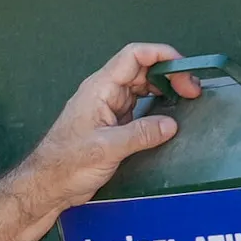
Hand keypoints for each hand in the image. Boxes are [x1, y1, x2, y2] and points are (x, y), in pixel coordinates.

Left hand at [18, 43, 202, 212]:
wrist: (48, 185)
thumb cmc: (67, 163)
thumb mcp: (107, 148)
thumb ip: (141, 134)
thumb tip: (171, 125)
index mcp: (100, 88)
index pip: (134, 56)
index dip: (161, 54)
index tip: (184, 67)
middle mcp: (105, 93)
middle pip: (142, 70)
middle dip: (169, 75)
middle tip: (192, 91)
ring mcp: (108, 108)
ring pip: (142, 88)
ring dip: (164, 90)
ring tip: (186, 100)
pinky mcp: (112, 125)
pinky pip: (138, 108)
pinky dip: (156, 108)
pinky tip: (168, 117)